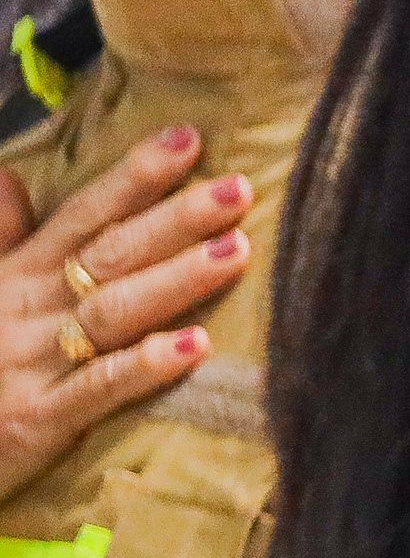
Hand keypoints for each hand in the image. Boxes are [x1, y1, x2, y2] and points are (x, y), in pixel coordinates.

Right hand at [0, 124, 250, 497]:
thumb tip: (8, 174)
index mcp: (18, 275)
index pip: (83, 214)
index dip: (135, 177)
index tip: (189, 139)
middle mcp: (29, 309)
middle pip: (110, 254)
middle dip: (175, 219)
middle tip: (239, 189)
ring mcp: (34, 361)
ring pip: (115, 312)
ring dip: (176, 280)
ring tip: (236, 251)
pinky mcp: (40, 418)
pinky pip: (99, 388)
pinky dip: (145, 366)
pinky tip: (196, 347)